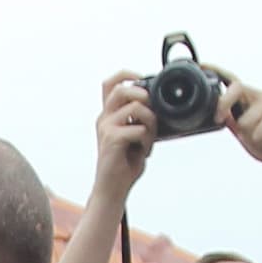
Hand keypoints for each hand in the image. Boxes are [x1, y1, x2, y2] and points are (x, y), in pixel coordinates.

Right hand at [91, 72, 155, 200]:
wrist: (113, 188)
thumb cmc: (124, 163)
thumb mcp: (135, 135)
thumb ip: (141, 118)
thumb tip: (157, 105)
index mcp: (108, 115)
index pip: (110, 84)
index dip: (126, 74)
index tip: (141, 78)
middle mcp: (104, 118)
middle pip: (121, 89)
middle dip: (142, 95)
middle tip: (151, 111)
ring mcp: (106, 128)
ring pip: (136, 107)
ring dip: (151, 122)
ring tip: (149, 139)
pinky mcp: (112, 140)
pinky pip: (139, 129)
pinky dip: (147, 140)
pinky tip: (144, 151)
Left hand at [215, 72, 261, 170]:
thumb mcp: (243, 131)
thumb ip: (231, 120)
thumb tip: (217, 113)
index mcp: (249, 98)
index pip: (231, 80)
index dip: (217, 72)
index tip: (202, 66)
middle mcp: (259, 96)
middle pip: (236, 88)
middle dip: (223, 104)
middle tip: (219, 119)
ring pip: (244, 119)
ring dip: (247, 134)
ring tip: (258, 137)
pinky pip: (256, 131)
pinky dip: (257, 139)